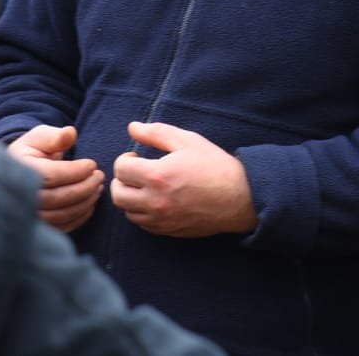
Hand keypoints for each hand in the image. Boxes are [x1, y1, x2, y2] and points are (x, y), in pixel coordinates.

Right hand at [7, 125, 104, 231]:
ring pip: (61, 214)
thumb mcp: (40, 137)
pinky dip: (80, 216)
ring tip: (98, 188)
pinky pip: (63, 227)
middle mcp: (20, 197)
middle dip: (84, 187)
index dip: (75, 171)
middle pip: (57, 198)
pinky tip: (90, 202)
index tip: (92, 164)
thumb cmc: (33, 152)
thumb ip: (55, 136)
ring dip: (85, 202)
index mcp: (20, 170)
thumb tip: (71, 132)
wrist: (20, 173)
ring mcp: (29, 215)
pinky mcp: (39, 227)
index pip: (50, 176)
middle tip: (100, 176)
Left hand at [110, 121, 257, 237]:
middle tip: (136, 172)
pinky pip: (143, 225)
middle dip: (122, 180)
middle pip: (117, 194)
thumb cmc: (215, 165)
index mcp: (157, 175)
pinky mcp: (169, 231)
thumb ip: (156, 133)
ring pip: (127, 212)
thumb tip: (132, 127)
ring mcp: (162, 219)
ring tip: (145, 186)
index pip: (120, 169)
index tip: (137, 157)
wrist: (240, 197)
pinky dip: (142, 213)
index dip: (125, 159)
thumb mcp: (187, 141)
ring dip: (130, 197)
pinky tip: (155, 201)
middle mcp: (155, 201)